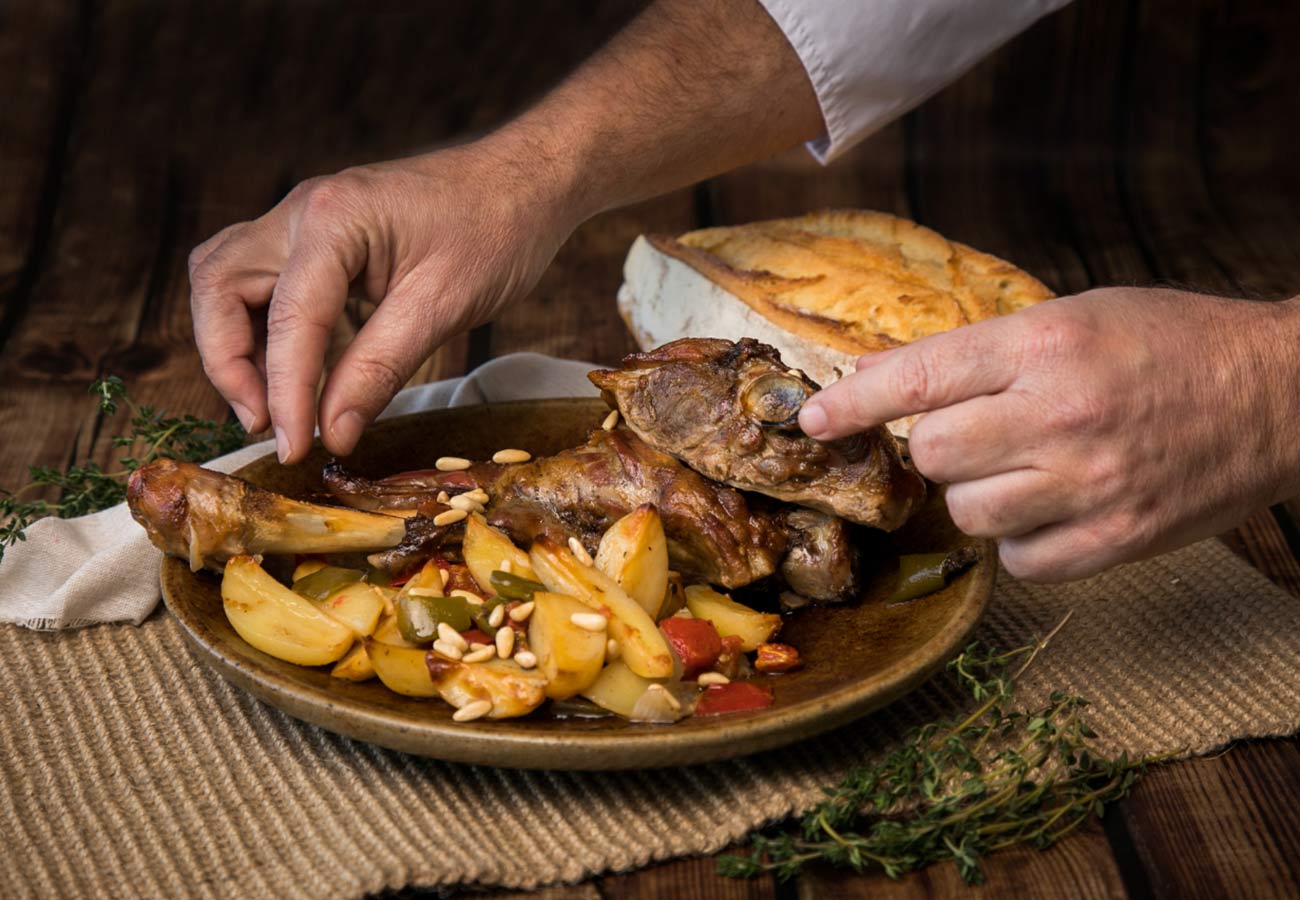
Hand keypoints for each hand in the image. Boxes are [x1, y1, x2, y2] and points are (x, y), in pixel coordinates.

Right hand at [189, 139, 578, 462]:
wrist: (526, 183)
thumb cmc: (497, 231)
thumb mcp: (443, 306)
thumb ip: (380, 369)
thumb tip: (333, 433)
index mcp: (333, 218)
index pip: (285, 319)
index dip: (285, 394)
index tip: (293, 449)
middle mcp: (303, 211)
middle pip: (218, 285)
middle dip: (228, 361)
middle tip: (265, 423)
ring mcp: (306, 221)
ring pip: (228, 281)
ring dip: (238, 346)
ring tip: (275, 407)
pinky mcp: (321, 241)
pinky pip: (267, 286)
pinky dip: (270, 333)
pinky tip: (306, 378)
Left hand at [799, 288, 1299, 580]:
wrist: (1279, 394)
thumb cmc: (1168, 344)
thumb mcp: (1071, 317)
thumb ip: (975, 353)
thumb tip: (876, 379)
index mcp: (1045, 345)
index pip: (916, 379)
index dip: (851, 404)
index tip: (811, 421)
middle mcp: (1061, 413)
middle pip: (932, 453)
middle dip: (938, 447)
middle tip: (978, 434)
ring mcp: (1091, 483)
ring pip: (968, 512)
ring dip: (978, 494)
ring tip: (1025, 467)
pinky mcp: (1117, 539)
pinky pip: (1018, 560)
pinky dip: (1020, 539)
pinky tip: (1052, 506)